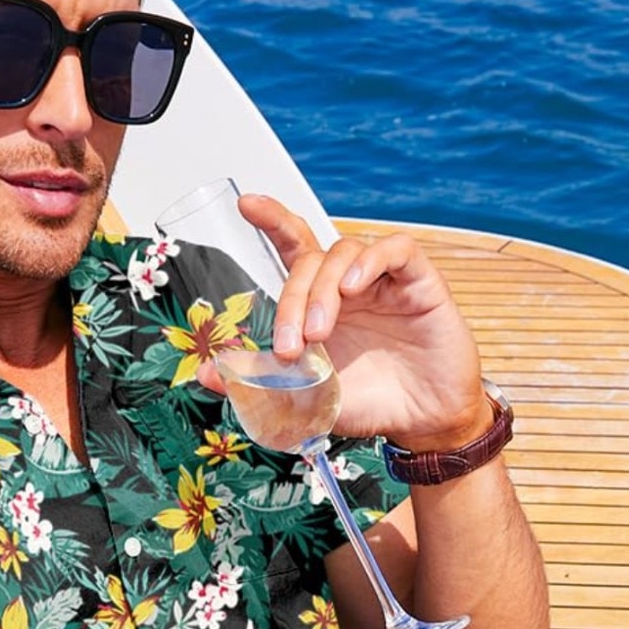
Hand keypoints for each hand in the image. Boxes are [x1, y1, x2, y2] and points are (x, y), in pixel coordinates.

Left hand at [203, 193, 490, 451]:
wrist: (422, 424)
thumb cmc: (368, 403)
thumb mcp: (306, 397)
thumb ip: (262, 381)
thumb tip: (206, 373)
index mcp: (320, 301)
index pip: (293, 247)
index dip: (272, 220)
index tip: (246, 204)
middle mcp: (348, 283)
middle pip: (310, 259)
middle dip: (291, 297)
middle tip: (290, 346)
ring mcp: (383, 279)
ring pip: (343, 252)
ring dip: (322, 290)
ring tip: (319, 334)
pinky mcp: (419, 281)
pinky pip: (394, 249)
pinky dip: (369, 261)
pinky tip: (354, 289)